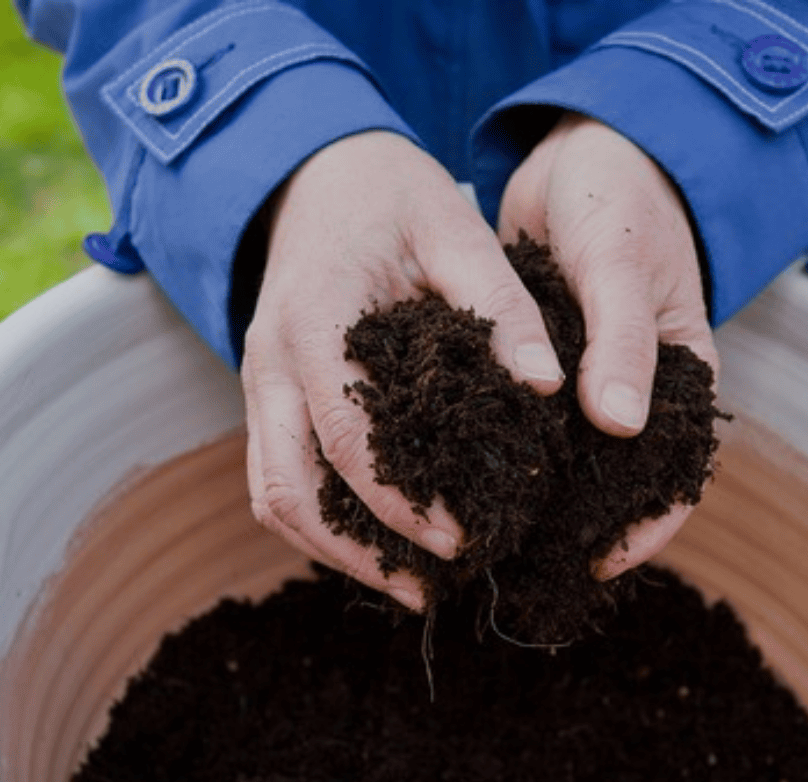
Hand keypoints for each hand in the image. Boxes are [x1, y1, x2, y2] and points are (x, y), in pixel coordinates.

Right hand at [243, 131, 561, 608]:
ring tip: (408, 583)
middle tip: (434, 587)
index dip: (401, 503)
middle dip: (358, 552)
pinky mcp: (266, 395)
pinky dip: (318, 521)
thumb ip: (499, 307)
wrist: (313, 169)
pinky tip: (378, 543)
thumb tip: (550, 389)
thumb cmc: (389, 193)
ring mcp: (257, 383)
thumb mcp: (454, 228)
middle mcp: (268, 363)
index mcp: (313, 322)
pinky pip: (274, 477)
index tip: (463, 538)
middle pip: (287, 490)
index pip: (346, 439)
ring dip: (331, 550)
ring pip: (272, 496)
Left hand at [499, 112, 718, 577]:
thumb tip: (618, 425)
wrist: (581, 150)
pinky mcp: (530, 368)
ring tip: (467, 538)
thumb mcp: (622, 268)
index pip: (671, 476)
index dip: (645, 527)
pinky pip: (510, 422)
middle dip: (565, 528)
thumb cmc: (621, 199)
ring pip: (552, 458)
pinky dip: (481, 447)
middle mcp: (627, 391)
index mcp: (675, 379)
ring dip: (515, 495)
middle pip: (604, 481)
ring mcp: (578, 382)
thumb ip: (622, 342)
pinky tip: (435, 475)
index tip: (598, 564)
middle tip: (513, 565)